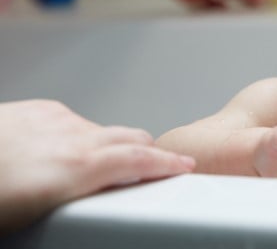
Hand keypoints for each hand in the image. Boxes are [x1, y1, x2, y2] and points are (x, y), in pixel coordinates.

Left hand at [0, 100, 194, 233]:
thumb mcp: (34, 217)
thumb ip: (77, 208)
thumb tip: (90, 222)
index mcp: (74, 169)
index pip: (138, 159)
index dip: (168, 162)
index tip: (186, 165)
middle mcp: (71, 138)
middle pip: (130, 137)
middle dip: (149, 151)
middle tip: (156, 166)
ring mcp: (55, 119)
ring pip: (103, 129)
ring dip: (113, 145)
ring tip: (104, 166)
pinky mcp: (38, 109)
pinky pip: (75, 121)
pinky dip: (82, 135)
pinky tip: (65, 149)